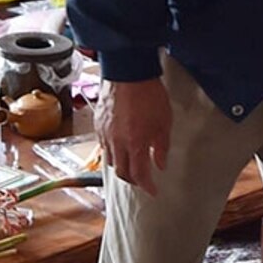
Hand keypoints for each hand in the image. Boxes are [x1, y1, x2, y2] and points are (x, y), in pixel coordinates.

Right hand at [101, 78, 171, 192]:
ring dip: (121, 165)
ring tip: (131, 163)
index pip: (139, 174)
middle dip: (132, 180)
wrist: (128, 72)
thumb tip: (160, 164)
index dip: (147, 186)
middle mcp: (117, 143)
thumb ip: (161, 147)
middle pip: (122, 172)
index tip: (153, 191)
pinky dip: (112, 151)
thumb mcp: (164, 122)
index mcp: (135, 144)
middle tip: (142, 180)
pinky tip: (120, 146)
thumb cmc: (149, 95)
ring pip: (110, 160)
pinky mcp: (98, 124)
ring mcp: (105, 133)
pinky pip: (103, 145)